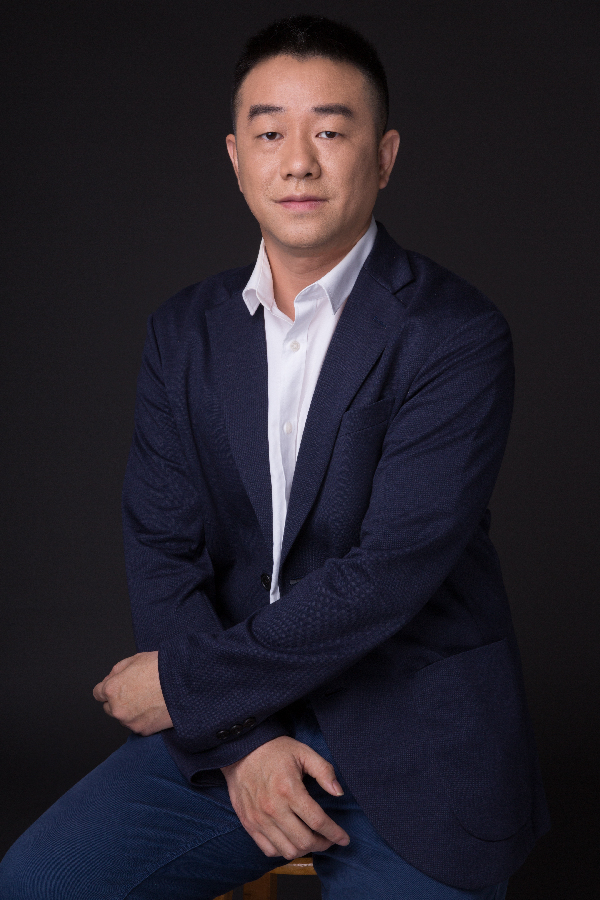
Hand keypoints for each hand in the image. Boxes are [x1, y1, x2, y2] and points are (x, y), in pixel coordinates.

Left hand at [93, 651, 172, 734]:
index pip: (98, 693)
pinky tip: (154, 707)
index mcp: (112, 689)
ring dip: (131, 710)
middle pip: (109, 707)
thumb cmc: (161, 669)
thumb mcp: (135, 659)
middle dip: (118, 700)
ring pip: (124, 717)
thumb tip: (110, 679)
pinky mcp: (142, 731)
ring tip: (149, 699)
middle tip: (137, 691)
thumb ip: (117, 670)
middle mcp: (117, 708)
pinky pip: (137, 725)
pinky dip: (143, 718)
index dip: (109, 688)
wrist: (184, 683)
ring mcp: (129, 721)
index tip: (117, 687)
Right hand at [221, 736, 349, 859]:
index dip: (334, 833)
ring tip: (312, 840)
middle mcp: (273, 809)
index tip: (344, 838)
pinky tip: (291, 840)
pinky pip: (269, 850)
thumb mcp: (303, 752)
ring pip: (287, 850)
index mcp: (289, 790)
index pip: (317, 821)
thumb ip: (324, 771)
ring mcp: (259, 819)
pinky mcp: (248, 824)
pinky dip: (284, 851)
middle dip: (323, 844)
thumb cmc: (275, 750)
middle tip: (329, 838)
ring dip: (304, 849)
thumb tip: (339, 792)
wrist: (240, 749)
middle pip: (304, 841)